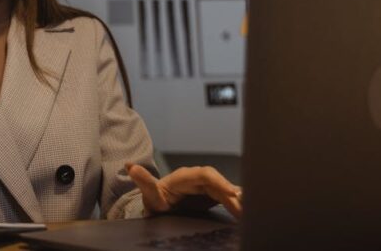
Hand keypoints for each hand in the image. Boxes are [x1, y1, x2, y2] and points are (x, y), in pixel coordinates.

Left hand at [126, 162, 242, 218]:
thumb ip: (145, 183)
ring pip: (225, 190)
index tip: (232, 193)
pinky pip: (226, 197)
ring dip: (237, 200)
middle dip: (233, 194)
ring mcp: (205, 187)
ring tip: (249, 212)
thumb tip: (131, 167)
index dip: (219, 182)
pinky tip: (246, 211)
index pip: (205, 174)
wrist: (158, 208)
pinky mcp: (211, 195)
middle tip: (245, 210)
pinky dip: (236, 203)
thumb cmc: (154, 201)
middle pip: (219, 183)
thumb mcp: (149, 196)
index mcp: (184, 176)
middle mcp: (197, 178)